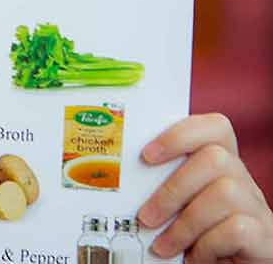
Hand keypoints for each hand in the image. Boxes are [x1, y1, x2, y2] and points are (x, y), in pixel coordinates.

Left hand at [139, 113, 272, 261]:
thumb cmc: (198, 234)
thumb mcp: (180, 204)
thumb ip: (161, 186)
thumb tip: (121, 180)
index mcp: (221, 164)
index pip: (214, 127)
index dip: (179, 135)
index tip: (146, 155)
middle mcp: (243, 180)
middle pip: (215, 159)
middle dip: (172, 190)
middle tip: (145, 218)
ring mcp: (256, 207)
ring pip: (224, 193)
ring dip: (184, 224)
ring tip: (163, 246)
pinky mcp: (264, 236)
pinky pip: (237, 229)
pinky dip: (207, 245)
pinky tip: (195, 258)